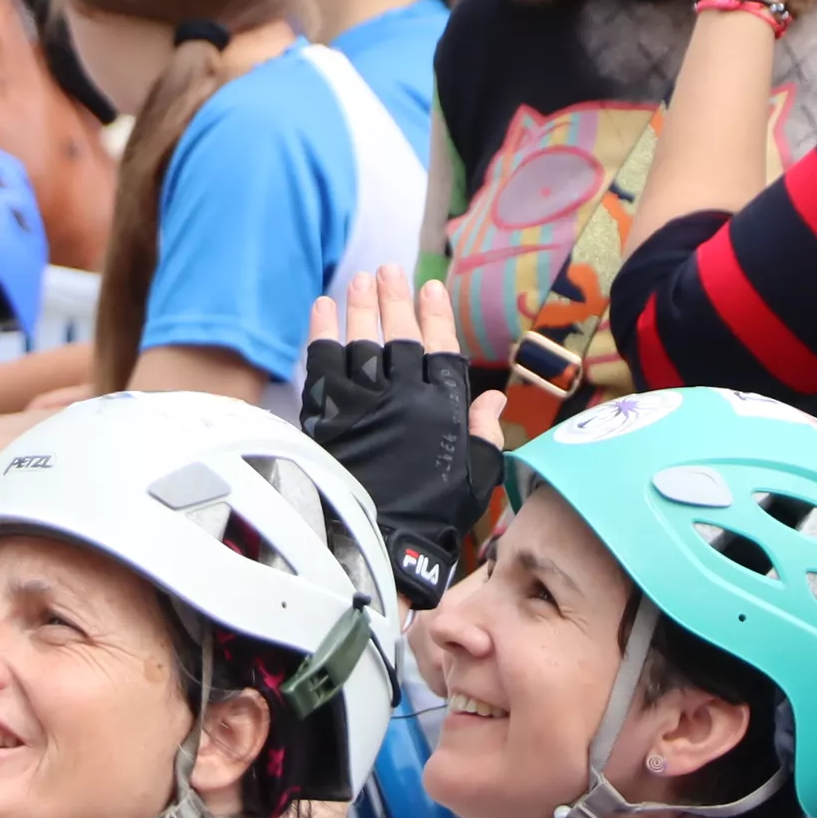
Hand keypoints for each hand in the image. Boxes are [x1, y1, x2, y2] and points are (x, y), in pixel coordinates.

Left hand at [301, 268, 495, 601]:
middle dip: (395, 298)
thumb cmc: (433, 519)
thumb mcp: (474, 479)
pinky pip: (323, 362)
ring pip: (362, 341)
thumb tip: (495, 399)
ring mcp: (364, 402)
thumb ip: (484, 434)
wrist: (381, 547)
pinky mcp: (329, 415)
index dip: (436, 316)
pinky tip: (321, 308)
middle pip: (399, 335)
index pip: (441, 349)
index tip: (431, 288)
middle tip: (388, 270)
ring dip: (361, 306)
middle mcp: (405, 397)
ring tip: (359, 279)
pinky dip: (321, 332)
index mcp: (443, 410)